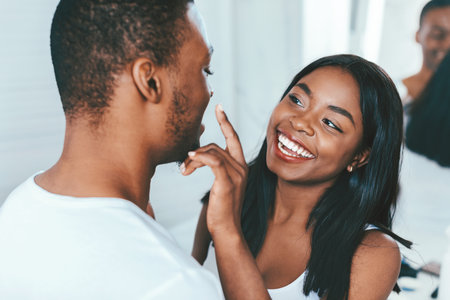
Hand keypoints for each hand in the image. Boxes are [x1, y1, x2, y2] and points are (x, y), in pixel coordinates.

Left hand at [181, 104, 247, 235]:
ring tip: (184, 171)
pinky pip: (213, 161)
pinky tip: (189, 161)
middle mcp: (242, 168)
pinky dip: (199, 158)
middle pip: (216, 145)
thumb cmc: (220, 209)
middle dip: (197, 151)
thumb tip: (197, 156)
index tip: (219, 107)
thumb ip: (214, 168)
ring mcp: (237, 174)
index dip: (226, 122)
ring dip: (193, 159)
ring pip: (212, 152)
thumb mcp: (218, 185)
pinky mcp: (228, 182)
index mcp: (241, 167)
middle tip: (183, 164)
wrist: (226, 230)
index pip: (233, 138)